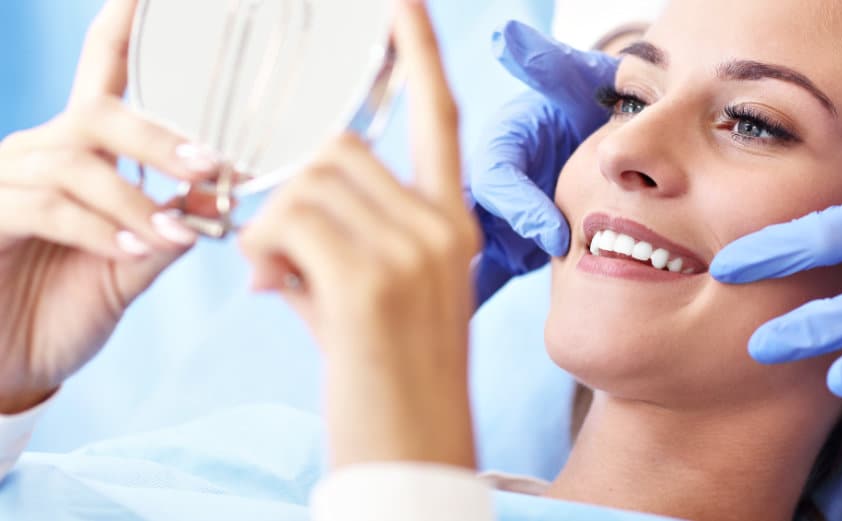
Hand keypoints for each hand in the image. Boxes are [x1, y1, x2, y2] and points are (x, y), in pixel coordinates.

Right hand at [0, 0, 216, 413]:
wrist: (6, 368)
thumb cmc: (63, 311)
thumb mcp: (131, 267)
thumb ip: (170, 227)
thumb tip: (221, 195)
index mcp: (81, 154)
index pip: (104, 77)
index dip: (121, 28)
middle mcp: (38, 154)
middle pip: (100, 114)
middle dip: (161, 138)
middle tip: (212, 166)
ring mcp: (4, 182)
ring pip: (77, 161)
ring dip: (136, 199)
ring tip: (176, 234)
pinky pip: (47, 206)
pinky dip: (100, 228)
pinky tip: (134, 250)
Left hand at [239, 0, 478, 468]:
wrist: (413, 455)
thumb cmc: (389, 383)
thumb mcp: (376, 300)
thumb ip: (337, 240)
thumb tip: (271, 212)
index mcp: (451, 225)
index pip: (437, 119)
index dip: (419, 55)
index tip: (402, 2)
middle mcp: (442, 226)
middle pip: (338, 149)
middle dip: (292, 191)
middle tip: (277, 255)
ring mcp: (414, 248)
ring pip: (307, 182)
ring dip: (271, 227)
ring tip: (279, 284)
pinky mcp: (372, 277)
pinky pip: (288, 220)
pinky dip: (262, 251)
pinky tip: (272, 291)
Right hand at [468, 22, 617, 302]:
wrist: (597, 137)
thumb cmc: (585, 106)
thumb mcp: (573, 85)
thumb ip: (549, 66)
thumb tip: (509, 37)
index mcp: (501, 145)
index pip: (499, 178)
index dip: (522, 206)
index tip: (555, 234)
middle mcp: (486, 184)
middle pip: (466, 222)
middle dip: (476, 259)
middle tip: (487, 297)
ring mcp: (491, 220)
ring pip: (462, 255)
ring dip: (460, 287)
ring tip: (451, 327)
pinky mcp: (502, 250)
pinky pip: (479, 278)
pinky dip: (468, 302)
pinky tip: (453, 339)